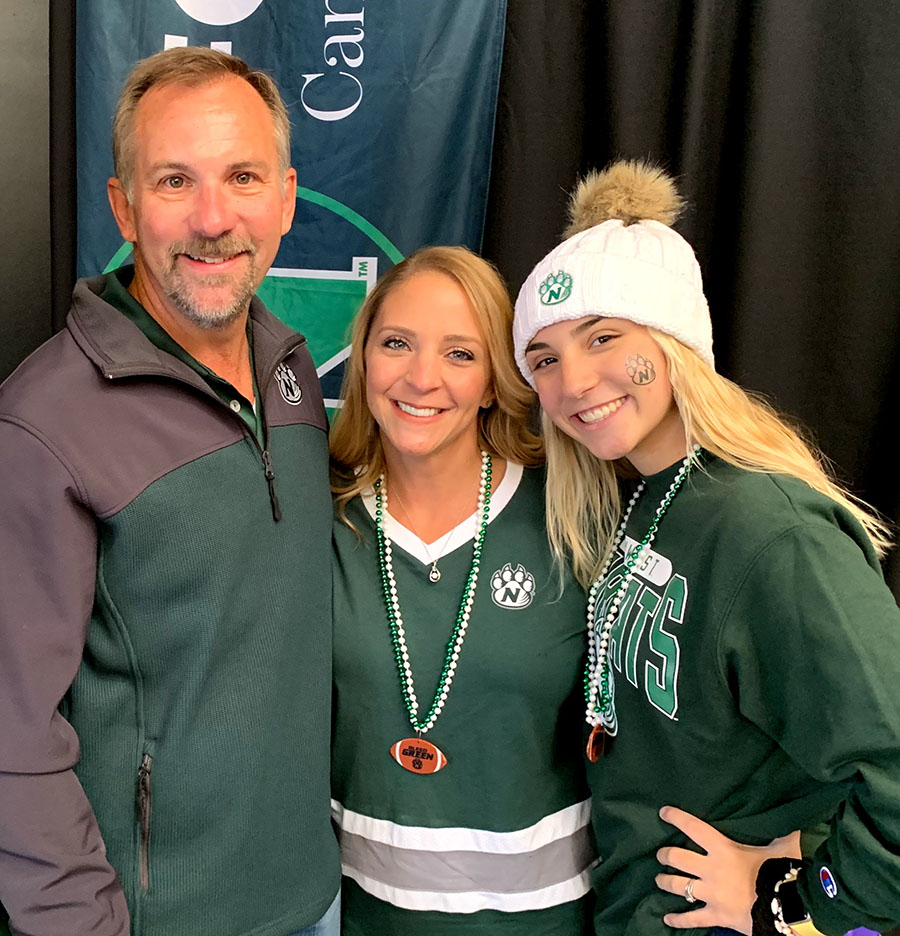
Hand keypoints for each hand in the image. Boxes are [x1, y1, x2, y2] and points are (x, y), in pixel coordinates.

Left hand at [654, 806, 801, 933]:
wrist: (788, 909)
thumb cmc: (782, 873)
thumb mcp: (783, 848)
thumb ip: (782, 834)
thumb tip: (794, 821)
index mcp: (723, 849)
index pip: (693, 827)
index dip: (676, 818)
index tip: (663, 812)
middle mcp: (711, 869)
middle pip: (677, 858)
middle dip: (665, 855)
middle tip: (660, 854)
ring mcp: (711, 894)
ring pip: (679, 887)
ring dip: (666, 882)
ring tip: (659, 880)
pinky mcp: (716, 916)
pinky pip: (692, 920)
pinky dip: (679, 920)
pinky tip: (668, 919)